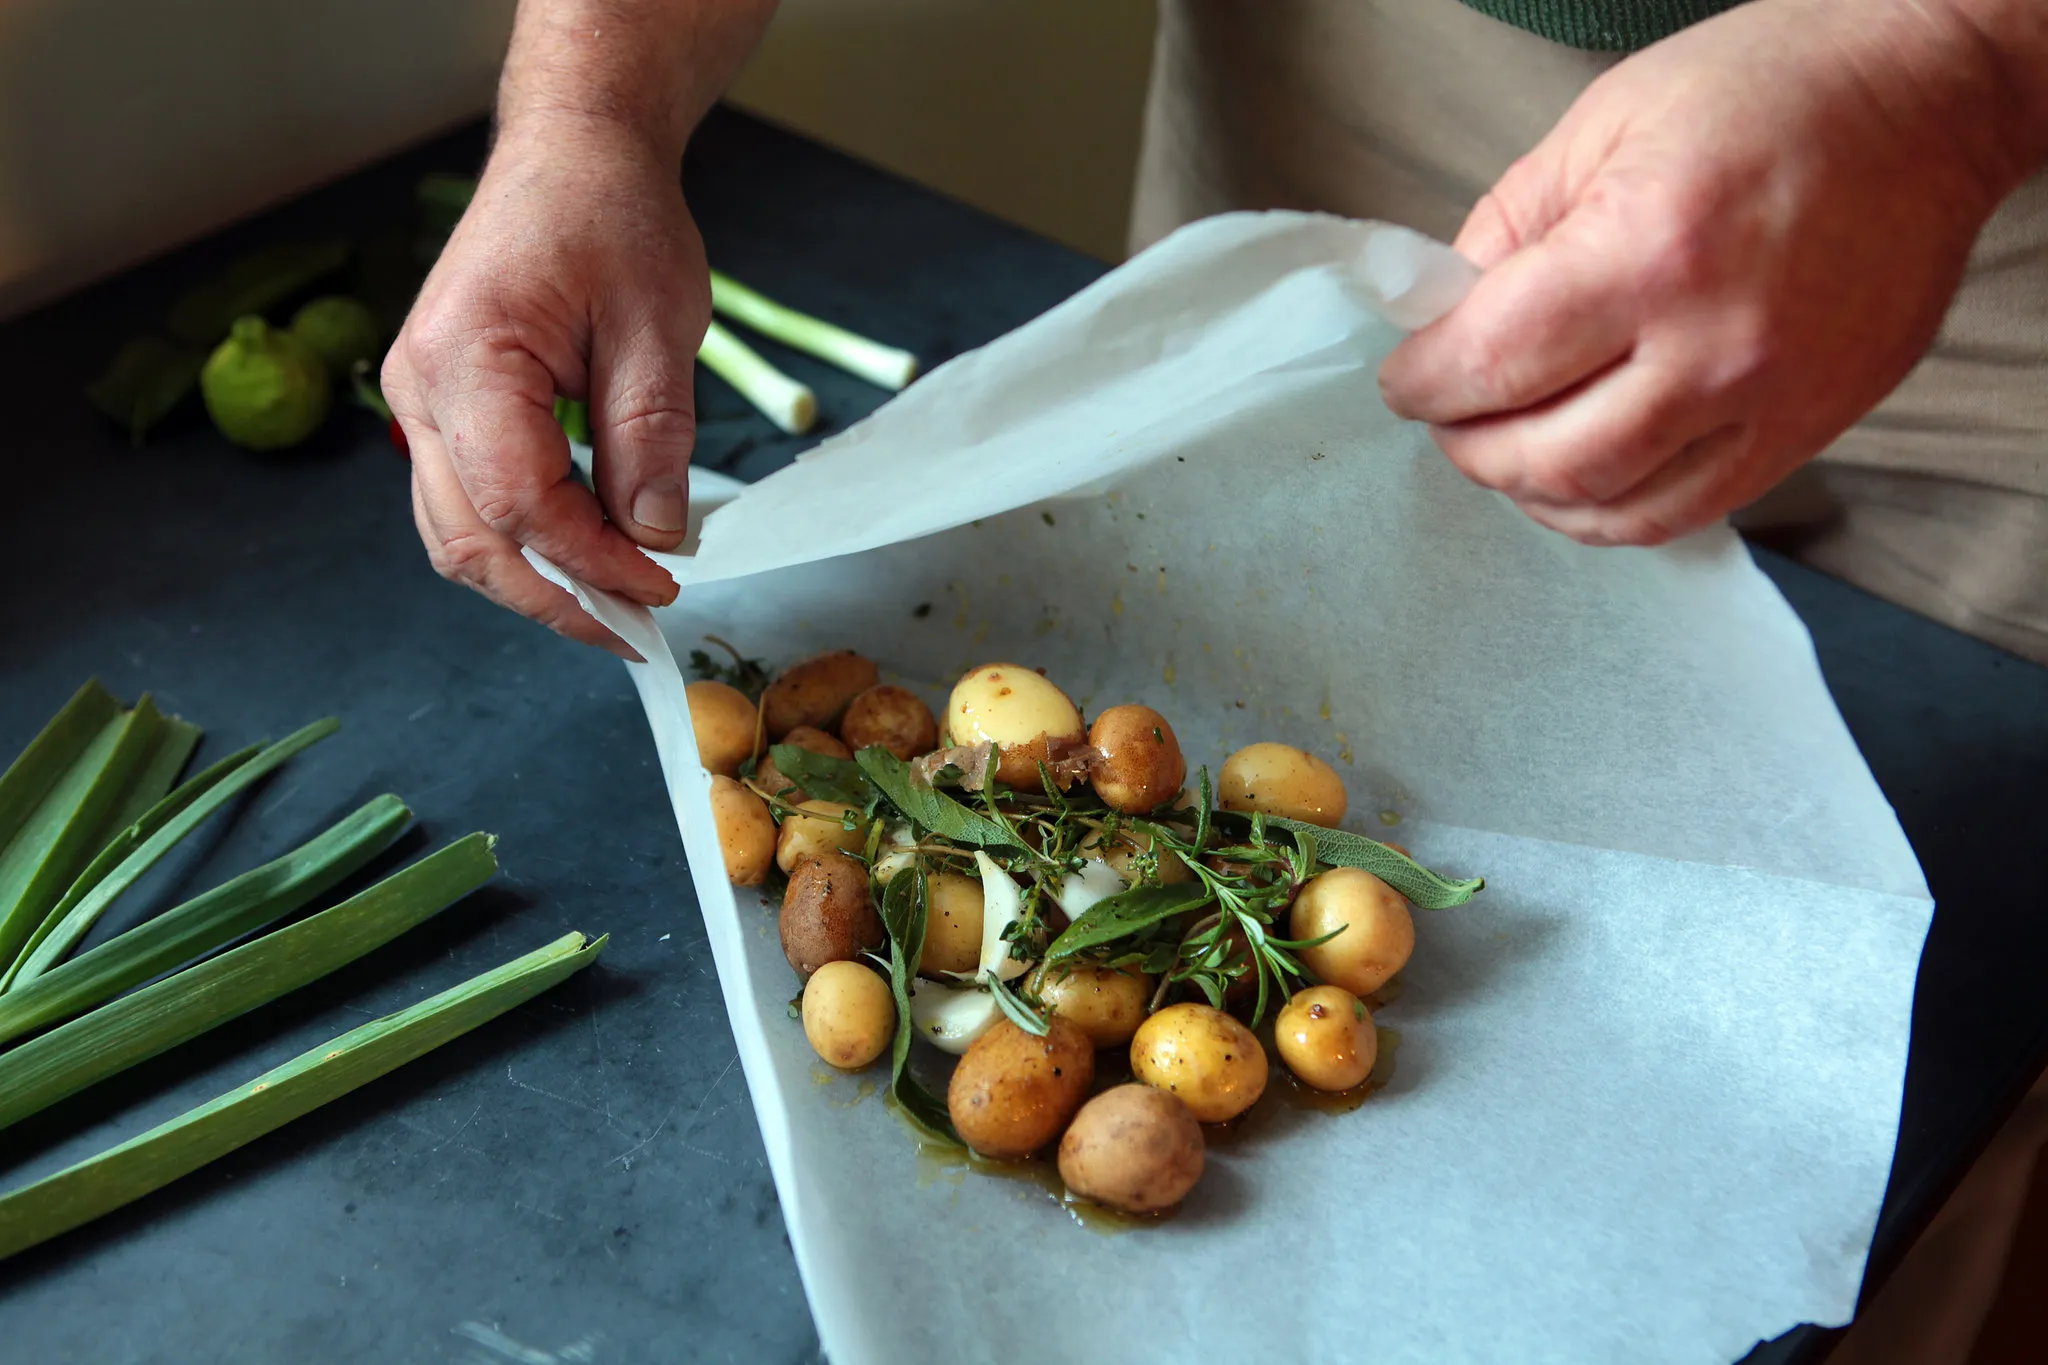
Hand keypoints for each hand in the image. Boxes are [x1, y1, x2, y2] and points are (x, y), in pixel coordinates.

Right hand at [383, 114, 706, 655]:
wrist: (574, 153)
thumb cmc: (611, 217)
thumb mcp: (657, 324)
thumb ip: (650, 436)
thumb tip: (655, 537)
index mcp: (465, 357)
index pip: (521, 503)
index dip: (593, 562)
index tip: (662, 587)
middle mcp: (419, 387)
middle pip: (469, 539)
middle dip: (555, 598)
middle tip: (635, 632)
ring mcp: (420, 400)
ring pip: (457, 533)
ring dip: (534, 582)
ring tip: (615, 610)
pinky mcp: (443, 408)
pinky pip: (469, 501)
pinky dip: (524, 543)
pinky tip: (586, 560)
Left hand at [1378, 0, 2040, 546]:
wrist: (1925, 105)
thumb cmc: (1765, 92)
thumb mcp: (1600, 128)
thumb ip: (1507, 233)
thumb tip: (1445, 318)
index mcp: (1647, 251)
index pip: (1490, 363)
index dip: (1424, 384)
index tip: (1405, 380)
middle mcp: (1710, 346)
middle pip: (1542, 455)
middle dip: (1469, 445)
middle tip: (1449, 416)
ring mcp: (1768, 401)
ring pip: (1609, 505)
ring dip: (1530, 490)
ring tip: (1506, 450)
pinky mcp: (1808, 432)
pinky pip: (1684, 513)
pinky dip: (1610, 511)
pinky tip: (1579, 479)